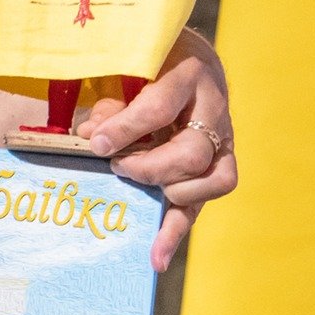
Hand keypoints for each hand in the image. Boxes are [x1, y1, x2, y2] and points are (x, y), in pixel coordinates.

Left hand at [75, 29, 236, 271]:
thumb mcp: (129, 69)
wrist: (192, 56)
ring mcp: (223, 140)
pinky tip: (155, 258)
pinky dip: (177, 231)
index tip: (95, 143)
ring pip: (214, 179)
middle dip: (150, 166)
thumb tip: (90, 137)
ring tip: (139, 188)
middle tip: (118, 166)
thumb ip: (111, 103)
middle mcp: (214, 110)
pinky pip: (205, 201)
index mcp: (187, 75)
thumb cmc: (150, 62)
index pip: (160, 108)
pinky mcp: (218, 165)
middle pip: (191, 152)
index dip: (126, 129)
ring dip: (172, 191)